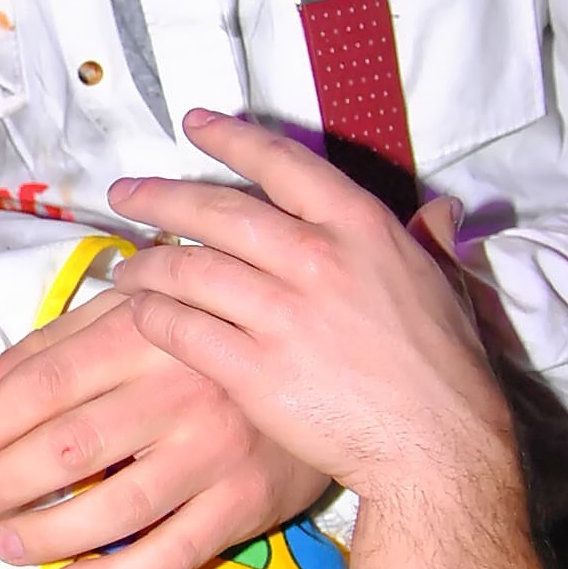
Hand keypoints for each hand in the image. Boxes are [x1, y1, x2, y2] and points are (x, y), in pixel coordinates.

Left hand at [0, 288, 327, 568]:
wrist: (333, 367)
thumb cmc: (212, 339)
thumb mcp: (136, 317)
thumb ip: (53, 347)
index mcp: (145, 334)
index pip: (45, 384)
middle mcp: (179, 391)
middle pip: (68, 446)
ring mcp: (216, 451)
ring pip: (115, 507)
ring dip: (46, 534)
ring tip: (3, 545)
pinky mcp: (247, 502)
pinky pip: (173, 552)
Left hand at [106, 111, 517, 511]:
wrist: (435, 443)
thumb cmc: (443, 366)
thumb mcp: (443, 284)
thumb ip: (430, 241)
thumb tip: (442, 211)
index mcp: (359, 227)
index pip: (281, 163)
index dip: (231, 138)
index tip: (194, 125)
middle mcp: (314, 258)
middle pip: (217, 211)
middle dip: (160, 197)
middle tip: (123, 194)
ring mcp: (281, 314)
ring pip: (189, 269)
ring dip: (146, 264)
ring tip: (126, 265)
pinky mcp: (254, 369)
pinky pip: (183, 330)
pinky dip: (152, 317)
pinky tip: (138, 314)